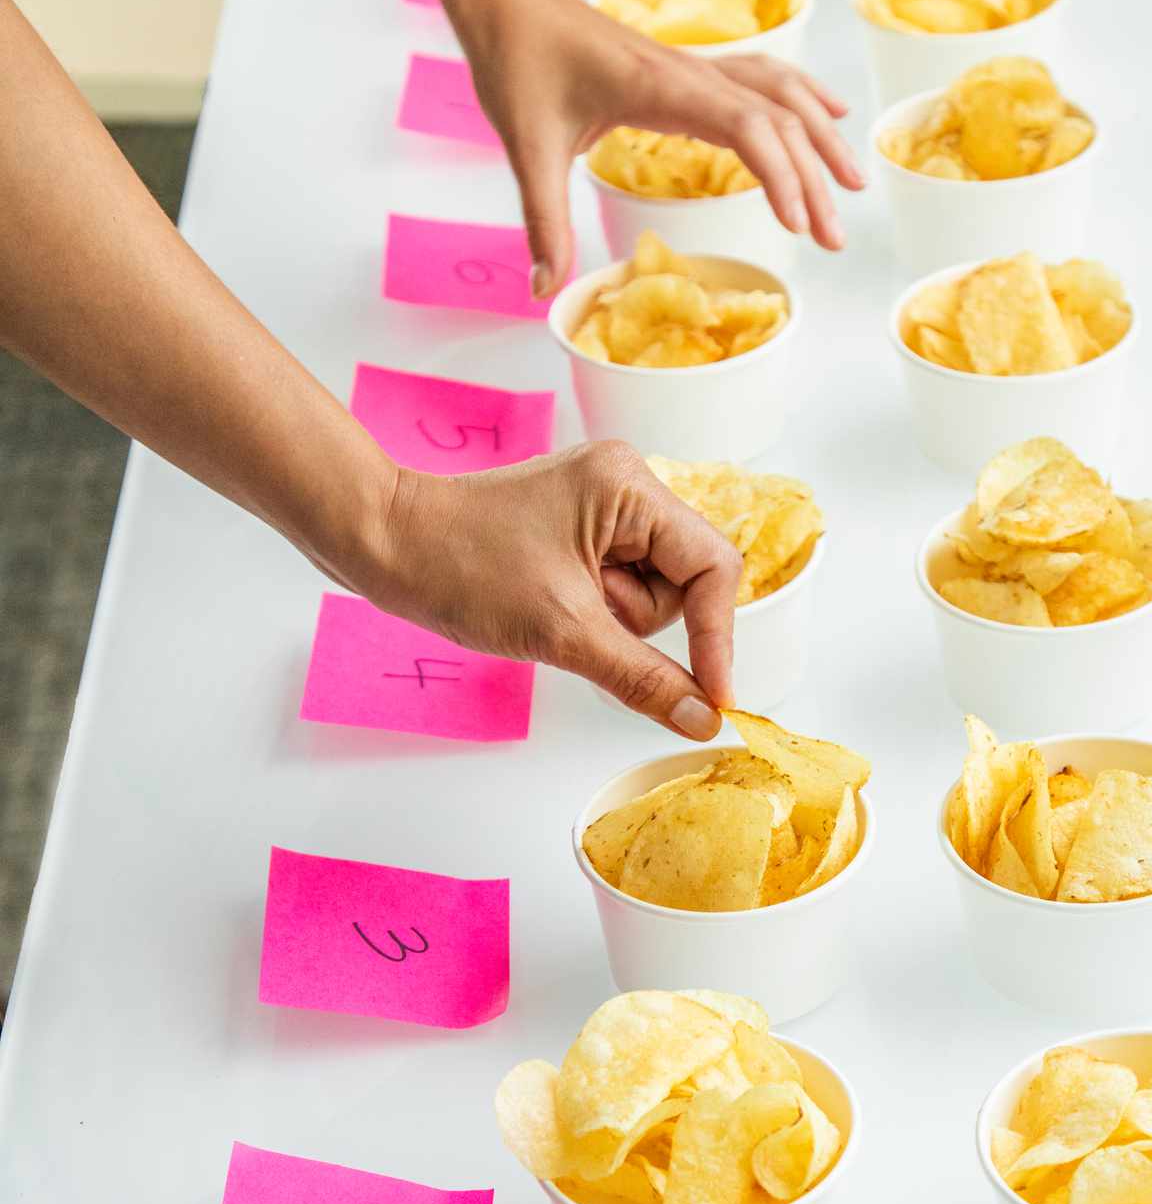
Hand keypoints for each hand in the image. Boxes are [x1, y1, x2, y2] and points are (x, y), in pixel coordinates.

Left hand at [368, 442, 742, 734]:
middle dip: (634, 620)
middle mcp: (625, 485)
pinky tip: (545, 605)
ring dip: (608, 620)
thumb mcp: (562, 631)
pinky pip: (615, 590)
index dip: (717, 636)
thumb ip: (643, 678)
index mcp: (630, 485)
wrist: (382, 545)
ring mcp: (601, 507)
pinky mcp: (579, 531)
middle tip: (574, 617)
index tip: (711, 699)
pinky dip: (590, 614)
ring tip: (548, 606)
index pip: (713, 566)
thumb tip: (702, 719)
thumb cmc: (459, 567)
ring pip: (649, 594)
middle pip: (682, 583)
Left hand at [462, 0, 863, 296]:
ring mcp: (695, 67)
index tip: (796, 225)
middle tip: (835, 241)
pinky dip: (803, 97)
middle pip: (777, 118)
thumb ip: (543, 220)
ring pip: (780, 94)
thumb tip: (544, 288)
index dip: (780, 174)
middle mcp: (690, 72)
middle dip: (815, 178)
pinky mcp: (690, 69)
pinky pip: (763, 79)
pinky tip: (829, 114)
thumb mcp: (525, 146)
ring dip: (822, 136)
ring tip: (854, 185)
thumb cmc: (517, 60)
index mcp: (659, 87)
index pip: (745, 127)